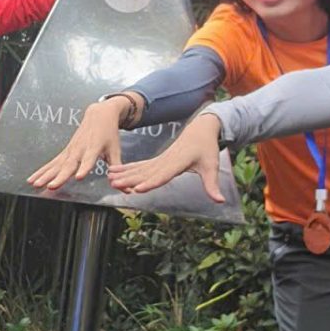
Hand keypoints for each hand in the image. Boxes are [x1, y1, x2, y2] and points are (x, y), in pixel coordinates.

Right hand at [28, 95, 135, 191]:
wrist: (99, 115)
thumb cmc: (109, 134)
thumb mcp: (116, 150)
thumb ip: (117, 168)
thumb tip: (126, 187)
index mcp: (94, 147)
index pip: (89, 159)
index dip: (84, 167)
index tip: (78, 176)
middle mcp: (79, 149)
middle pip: (68, 164)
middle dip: (59, 176)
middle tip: (51, 186)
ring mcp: (70, 150)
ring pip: (56, 164)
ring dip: (45, 175)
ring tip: (36, 184)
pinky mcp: (65, 152)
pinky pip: (52, 163)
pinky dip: (42, 171)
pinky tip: (33, 179)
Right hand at [108, 113, 225, 201]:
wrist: (200, 129)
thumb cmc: (206, 148)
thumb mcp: (211, 166)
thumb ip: (212, 185)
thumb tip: (220, 201)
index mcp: (177, 162)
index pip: (162, 175)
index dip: (150, 183)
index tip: (137, 189)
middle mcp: (164, 161)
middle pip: (145, 172)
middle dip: (129, 179)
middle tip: (115, 184)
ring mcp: (159, 160)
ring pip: (139, 168)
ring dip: (124, 174)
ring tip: (110, 180)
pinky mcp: (156, 160)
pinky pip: (139, 165)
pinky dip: (126, 168)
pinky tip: (114, 171)